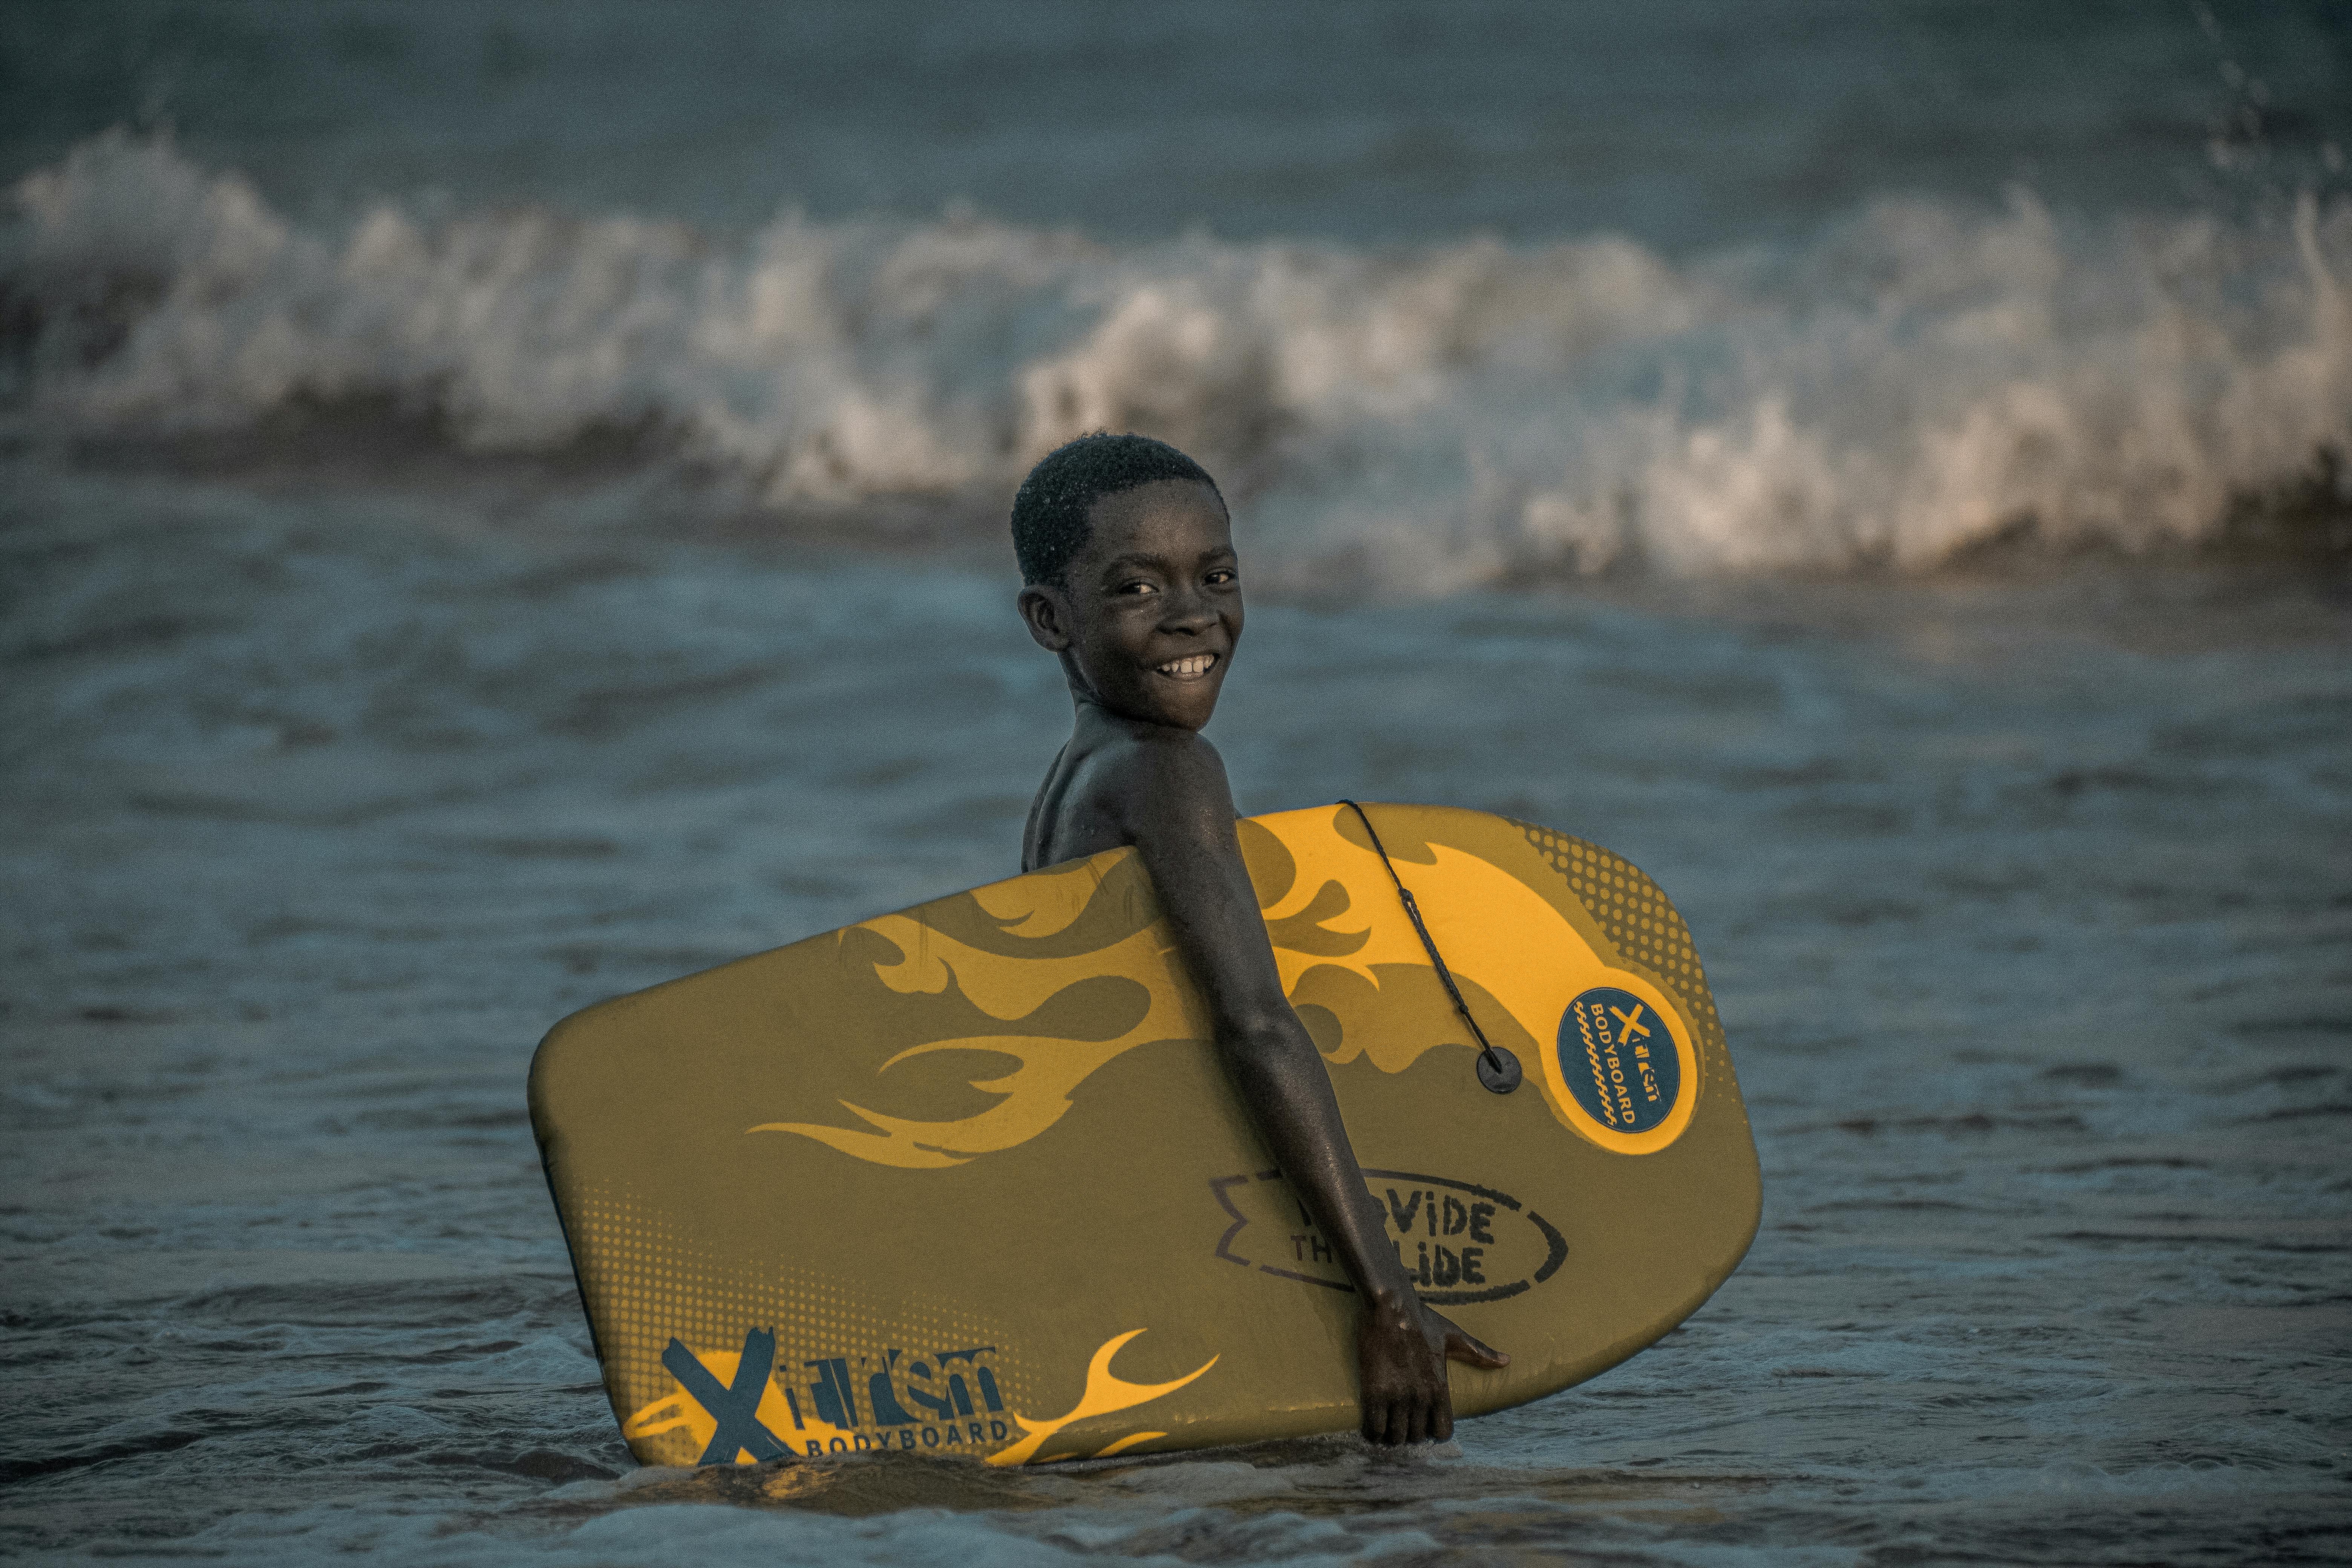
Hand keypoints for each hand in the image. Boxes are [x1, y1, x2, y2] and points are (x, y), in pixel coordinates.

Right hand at [1355, 1294, 1507, 1444]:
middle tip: (1401, 1424)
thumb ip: (1480, 1353)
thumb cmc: (1423, 1320)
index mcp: (1440, 1387)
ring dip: (1390, 1435)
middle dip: (1409, 1433)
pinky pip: (1374, 1427)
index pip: (1443, 1432)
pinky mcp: (1374, 1392)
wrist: (1391, 1306)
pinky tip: (1372, 1424)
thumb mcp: (1455, 1337)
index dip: (1433, 1430)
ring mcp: (1397, 1396)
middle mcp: (1421, 1397)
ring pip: (1396, 1436)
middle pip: (1417, 1437)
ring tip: (1385, 1426)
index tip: (1424, 1423)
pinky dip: (1373, 1431)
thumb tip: (1507, 1361)